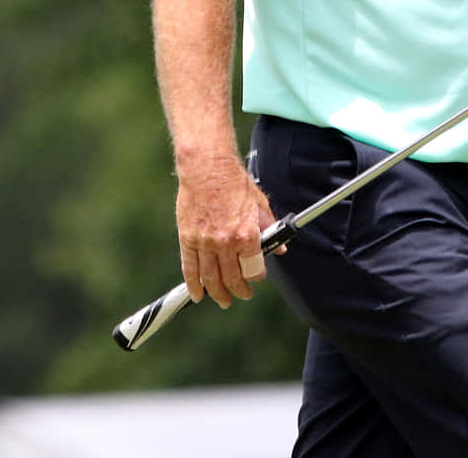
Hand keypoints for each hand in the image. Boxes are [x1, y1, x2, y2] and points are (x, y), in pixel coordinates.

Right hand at [175, 153, 278, 307]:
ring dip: (217, 293)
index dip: (256, 278)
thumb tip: (280, 248)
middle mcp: (226, 242)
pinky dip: (193, 285)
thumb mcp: (259, 204)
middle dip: (239, 291)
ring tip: (223, 299)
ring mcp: (205, 242)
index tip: (256, 278)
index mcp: (247, 234)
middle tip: (242, 295)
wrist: (207, 168)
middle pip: (232, 278)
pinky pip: (189, 268)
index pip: (254, 269)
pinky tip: (197, 294)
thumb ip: (269, 228)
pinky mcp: (187, 239)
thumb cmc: (234, 182)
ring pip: (210, 278)